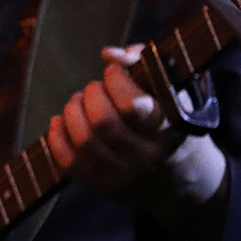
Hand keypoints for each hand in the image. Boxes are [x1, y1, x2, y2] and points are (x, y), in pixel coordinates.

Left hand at [46, 44, 225, 204]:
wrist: (184, 178)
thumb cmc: (172, 122)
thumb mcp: (173, 92)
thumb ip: (144, 64)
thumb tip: (109, 54)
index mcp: (168, 129)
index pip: (133, 106)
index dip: (115, 81)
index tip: (112, 71)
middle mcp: (146, 156)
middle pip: (103, 123)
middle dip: (90, 95)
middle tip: (93, 87)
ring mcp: (123, 174)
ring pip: (83, 141)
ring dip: (72, 112)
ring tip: (78, 101)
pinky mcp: (102, 185)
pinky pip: (68, 161)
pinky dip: (57, 136)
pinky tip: (61, 120)